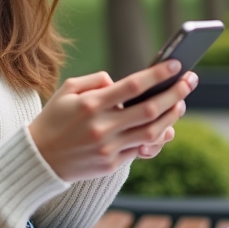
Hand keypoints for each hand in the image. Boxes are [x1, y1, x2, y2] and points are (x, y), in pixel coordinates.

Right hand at [28, 61, 197, 182]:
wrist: (38, 159)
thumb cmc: (54, 119)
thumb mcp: (67, 90)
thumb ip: (97, 81)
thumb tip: (122, 82)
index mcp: (91, 104)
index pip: (133, 85)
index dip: (158, 74)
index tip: (176, 64)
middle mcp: (102, 126)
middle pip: (150, 109)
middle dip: (175, 93)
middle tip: (190, 81)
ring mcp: (108, 147)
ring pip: (152, 132)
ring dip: (172, 117)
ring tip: (181, 103)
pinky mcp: (111, 163)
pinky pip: (142, 150)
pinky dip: (158, 139)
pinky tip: (167, 127)